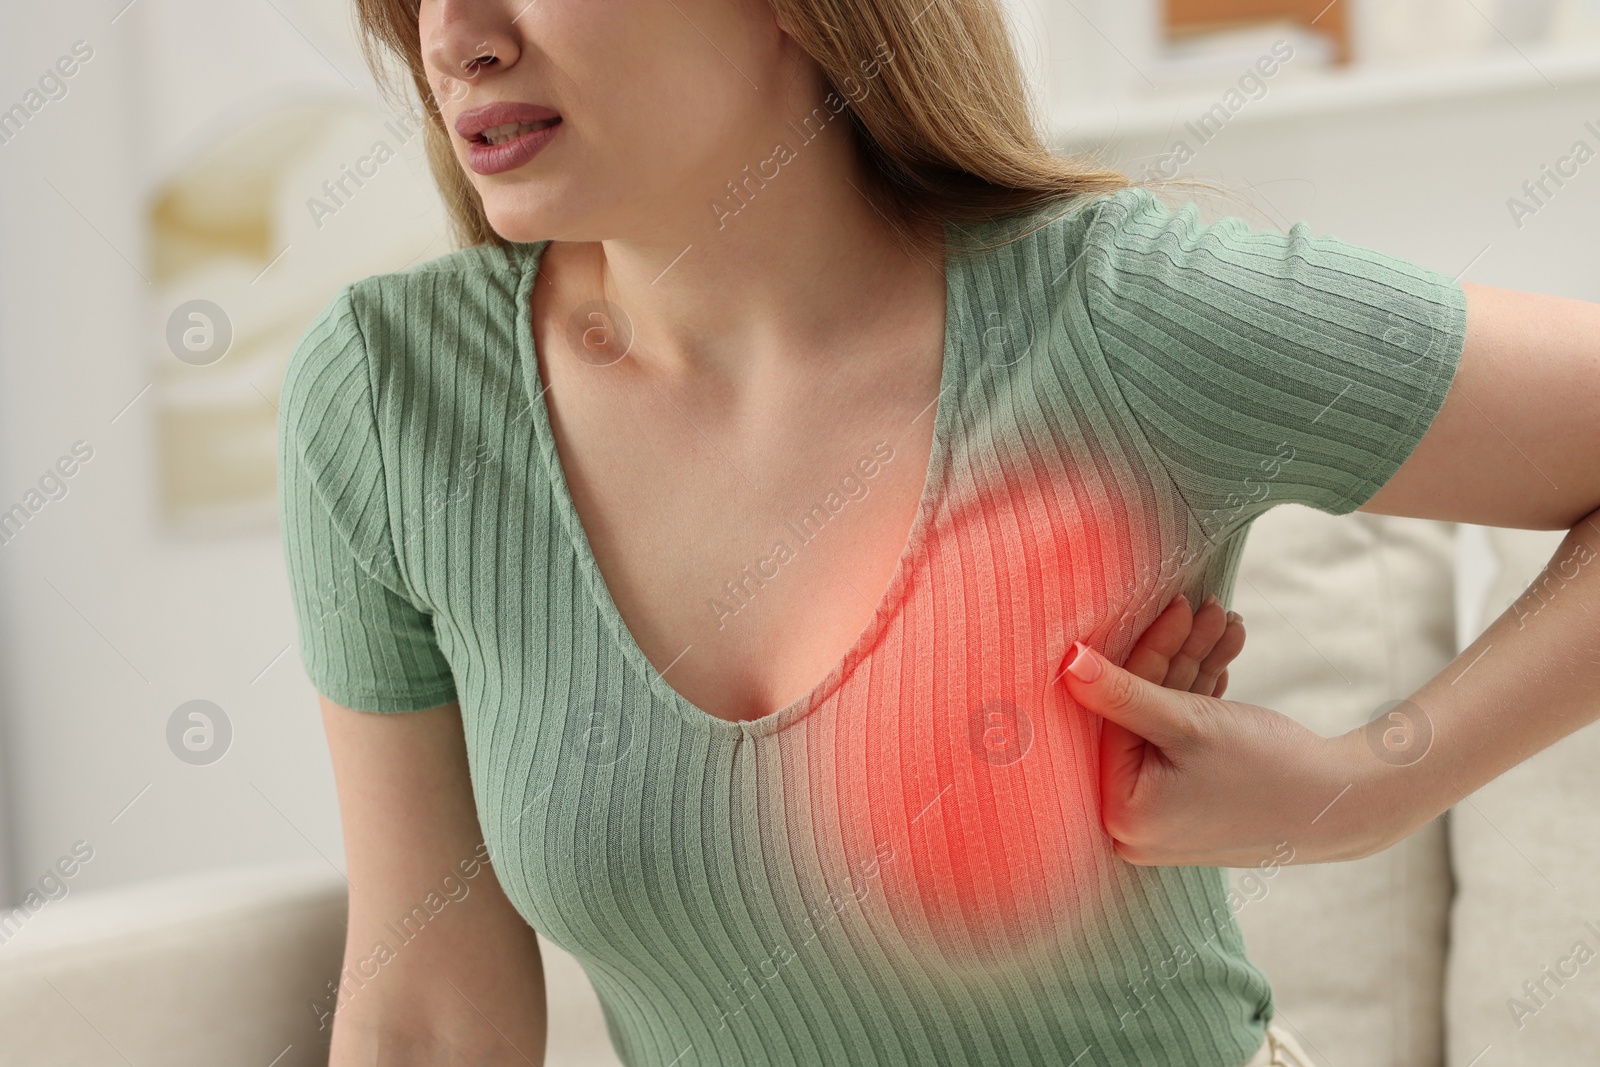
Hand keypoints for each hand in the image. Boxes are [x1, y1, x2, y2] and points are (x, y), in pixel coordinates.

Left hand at [1062, 606, 1381, 868]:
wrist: (1349, 805)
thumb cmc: (1268, 768)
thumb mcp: (1188, 723)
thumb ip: (1122, 692)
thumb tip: (1067, 662)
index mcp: (1121, 812)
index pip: (1116, 713)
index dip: (1148, 653)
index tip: (1175, 605)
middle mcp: (1133, 824)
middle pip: (1140, 715)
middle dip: (1177, 655)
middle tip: (1207, 608)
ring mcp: (1162, 816)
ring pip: (1166, 720)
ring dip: (1195, 667)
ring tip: (1228, 624)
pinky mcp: (1189, 804)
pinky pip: (1183, 740)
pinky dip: (1204, 699)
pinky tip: (1226, 655)